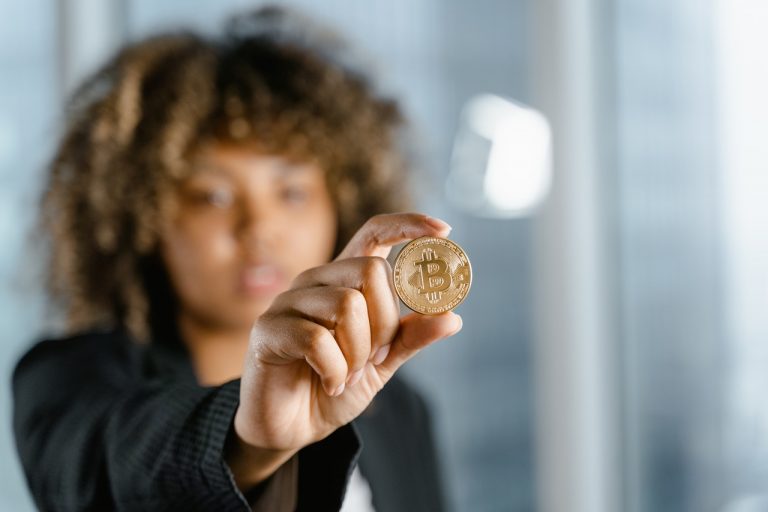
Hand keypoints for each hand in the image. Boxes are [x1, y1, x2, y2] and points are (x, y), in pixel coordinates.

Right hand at [229, 213, 461, 483]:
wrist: (293, 427)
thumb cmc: (334, 386)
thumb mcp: (383, 363)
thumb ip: (410, 337)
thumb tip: (452, 318)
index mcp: (345, 280)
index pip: (375, 232)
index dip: (409, 225)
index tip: (444, 230)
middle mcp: (317, 281)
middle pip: (371, 270)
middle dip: (385, 323)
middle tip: (375, 358)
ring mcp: (288, 302)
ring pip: (347, 304)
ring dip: (359, 354)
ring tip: (348, 375)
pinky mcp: (267, 330)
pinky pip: (317, 340)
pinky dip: (335, 371)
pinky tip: (330, 384)